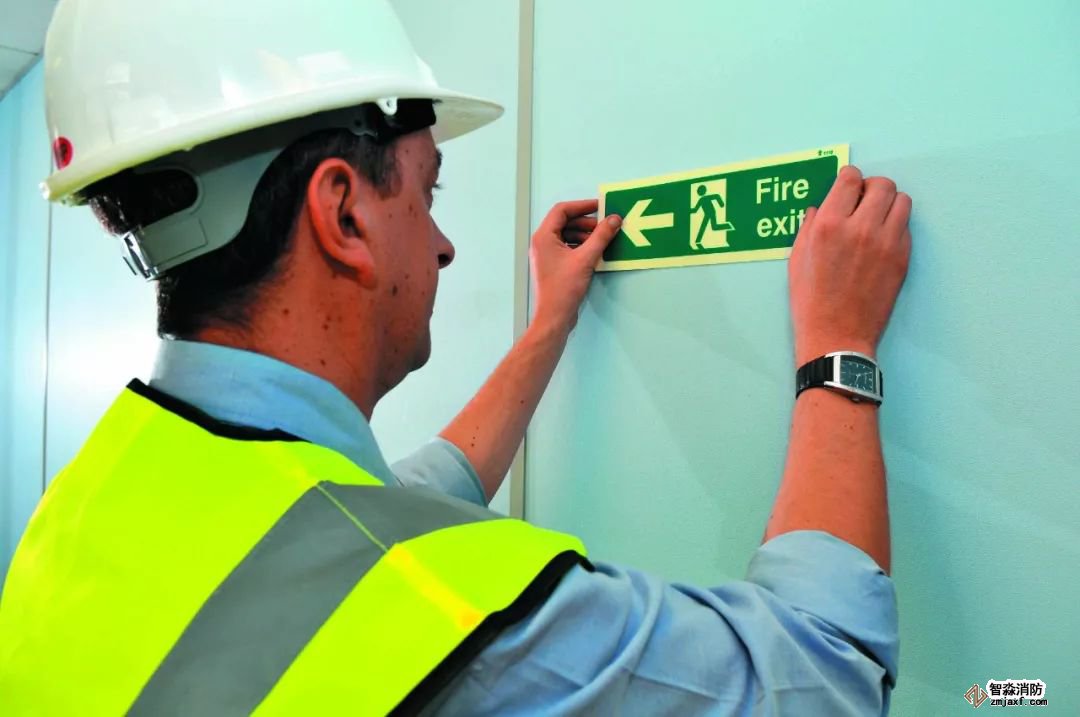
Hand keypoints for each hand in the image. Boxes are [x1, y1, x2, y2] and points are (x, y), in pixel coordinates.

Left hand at [530, 199, 621, 331]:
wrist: (554, 316)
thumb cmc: (564, 289)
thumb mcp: (586, 259)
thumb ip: (601, 237)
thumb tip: (614, 219)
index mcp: (543, 237)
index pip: (562, 210)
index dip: (582, 206)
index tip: (600, 206)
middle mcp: (542, 243)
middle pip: (565, 222)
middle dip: (586, 222)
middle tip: (605, 225)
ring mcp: (547, 254)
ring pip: (567, 235)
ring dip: (585, 234)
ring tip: (602, 239)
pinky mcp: (553, 265)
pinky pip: (568, 247)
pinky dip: (582, 246)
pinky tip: (596, 251)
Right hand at [789, 165, 911, 365]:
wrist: (837, 335)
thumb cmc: (811, 301)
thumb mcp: (797, 260)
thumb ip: (809, 227)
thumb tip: (820, 208)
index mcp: (829, 225)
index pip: (850, 179)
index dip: (849, 178)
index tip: (847, 185)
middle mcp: (860, 227)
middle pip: (882, 184)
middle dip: (872, 188)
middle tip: (863, 201)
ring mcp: (886, 242)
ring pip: (902, 200)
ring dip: (889, 204)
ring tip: (876, 218)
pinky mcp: (902, 258)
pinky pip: (906, 226)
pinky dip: (896, 226)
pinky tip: (881, 240)